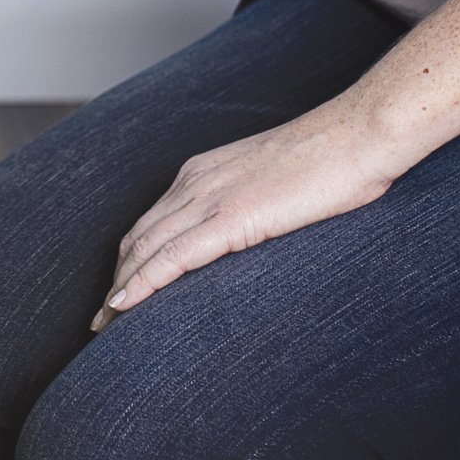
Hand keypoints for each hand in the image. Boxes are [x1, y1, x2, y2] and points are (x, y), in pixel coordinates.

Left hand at [91, 107, 401, 330]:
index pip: (150, 224)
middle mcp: (193, 183)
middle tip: (100, 319)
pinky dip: (144, 282)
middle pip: (138, 239)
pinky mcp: (232, 219)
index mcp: (200, 174)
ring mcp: (210, 199)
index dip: (130, 260)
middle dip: (116, 280)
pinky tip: (124, 306)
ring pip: (146, 249)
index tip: (118, 292)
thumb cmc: (331, 162)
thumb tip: (248, 236)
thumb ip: (249, 206)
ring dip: (120, 288)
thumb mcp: (273, 184)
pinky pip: (174, 256)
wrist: (359, 135)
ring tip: (104, 324)